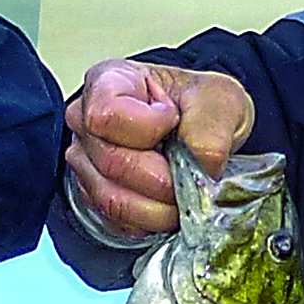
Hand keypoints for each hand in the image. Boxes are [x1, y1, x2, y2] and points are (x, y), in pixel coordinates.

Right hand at [64, 61, 254, 240]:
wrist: (201, 131)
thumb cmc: (199, 106)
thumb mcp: (219, 100)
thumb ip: (209, 131)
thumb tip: (199, 170)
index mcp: (109, 80)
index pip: (107, 115)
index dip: (148, 129)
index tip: (173, 122)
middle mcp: (85, 120)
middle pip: (111, 164)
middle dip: (161, 182)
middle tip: (190, 178)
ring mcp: (85, 160)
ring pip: (110, 198)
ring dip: (156, 210)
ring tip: (183, 197)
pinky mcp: (92, 194)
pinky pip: (113, 220)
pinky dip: (147, 222)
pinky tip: (165, 206)